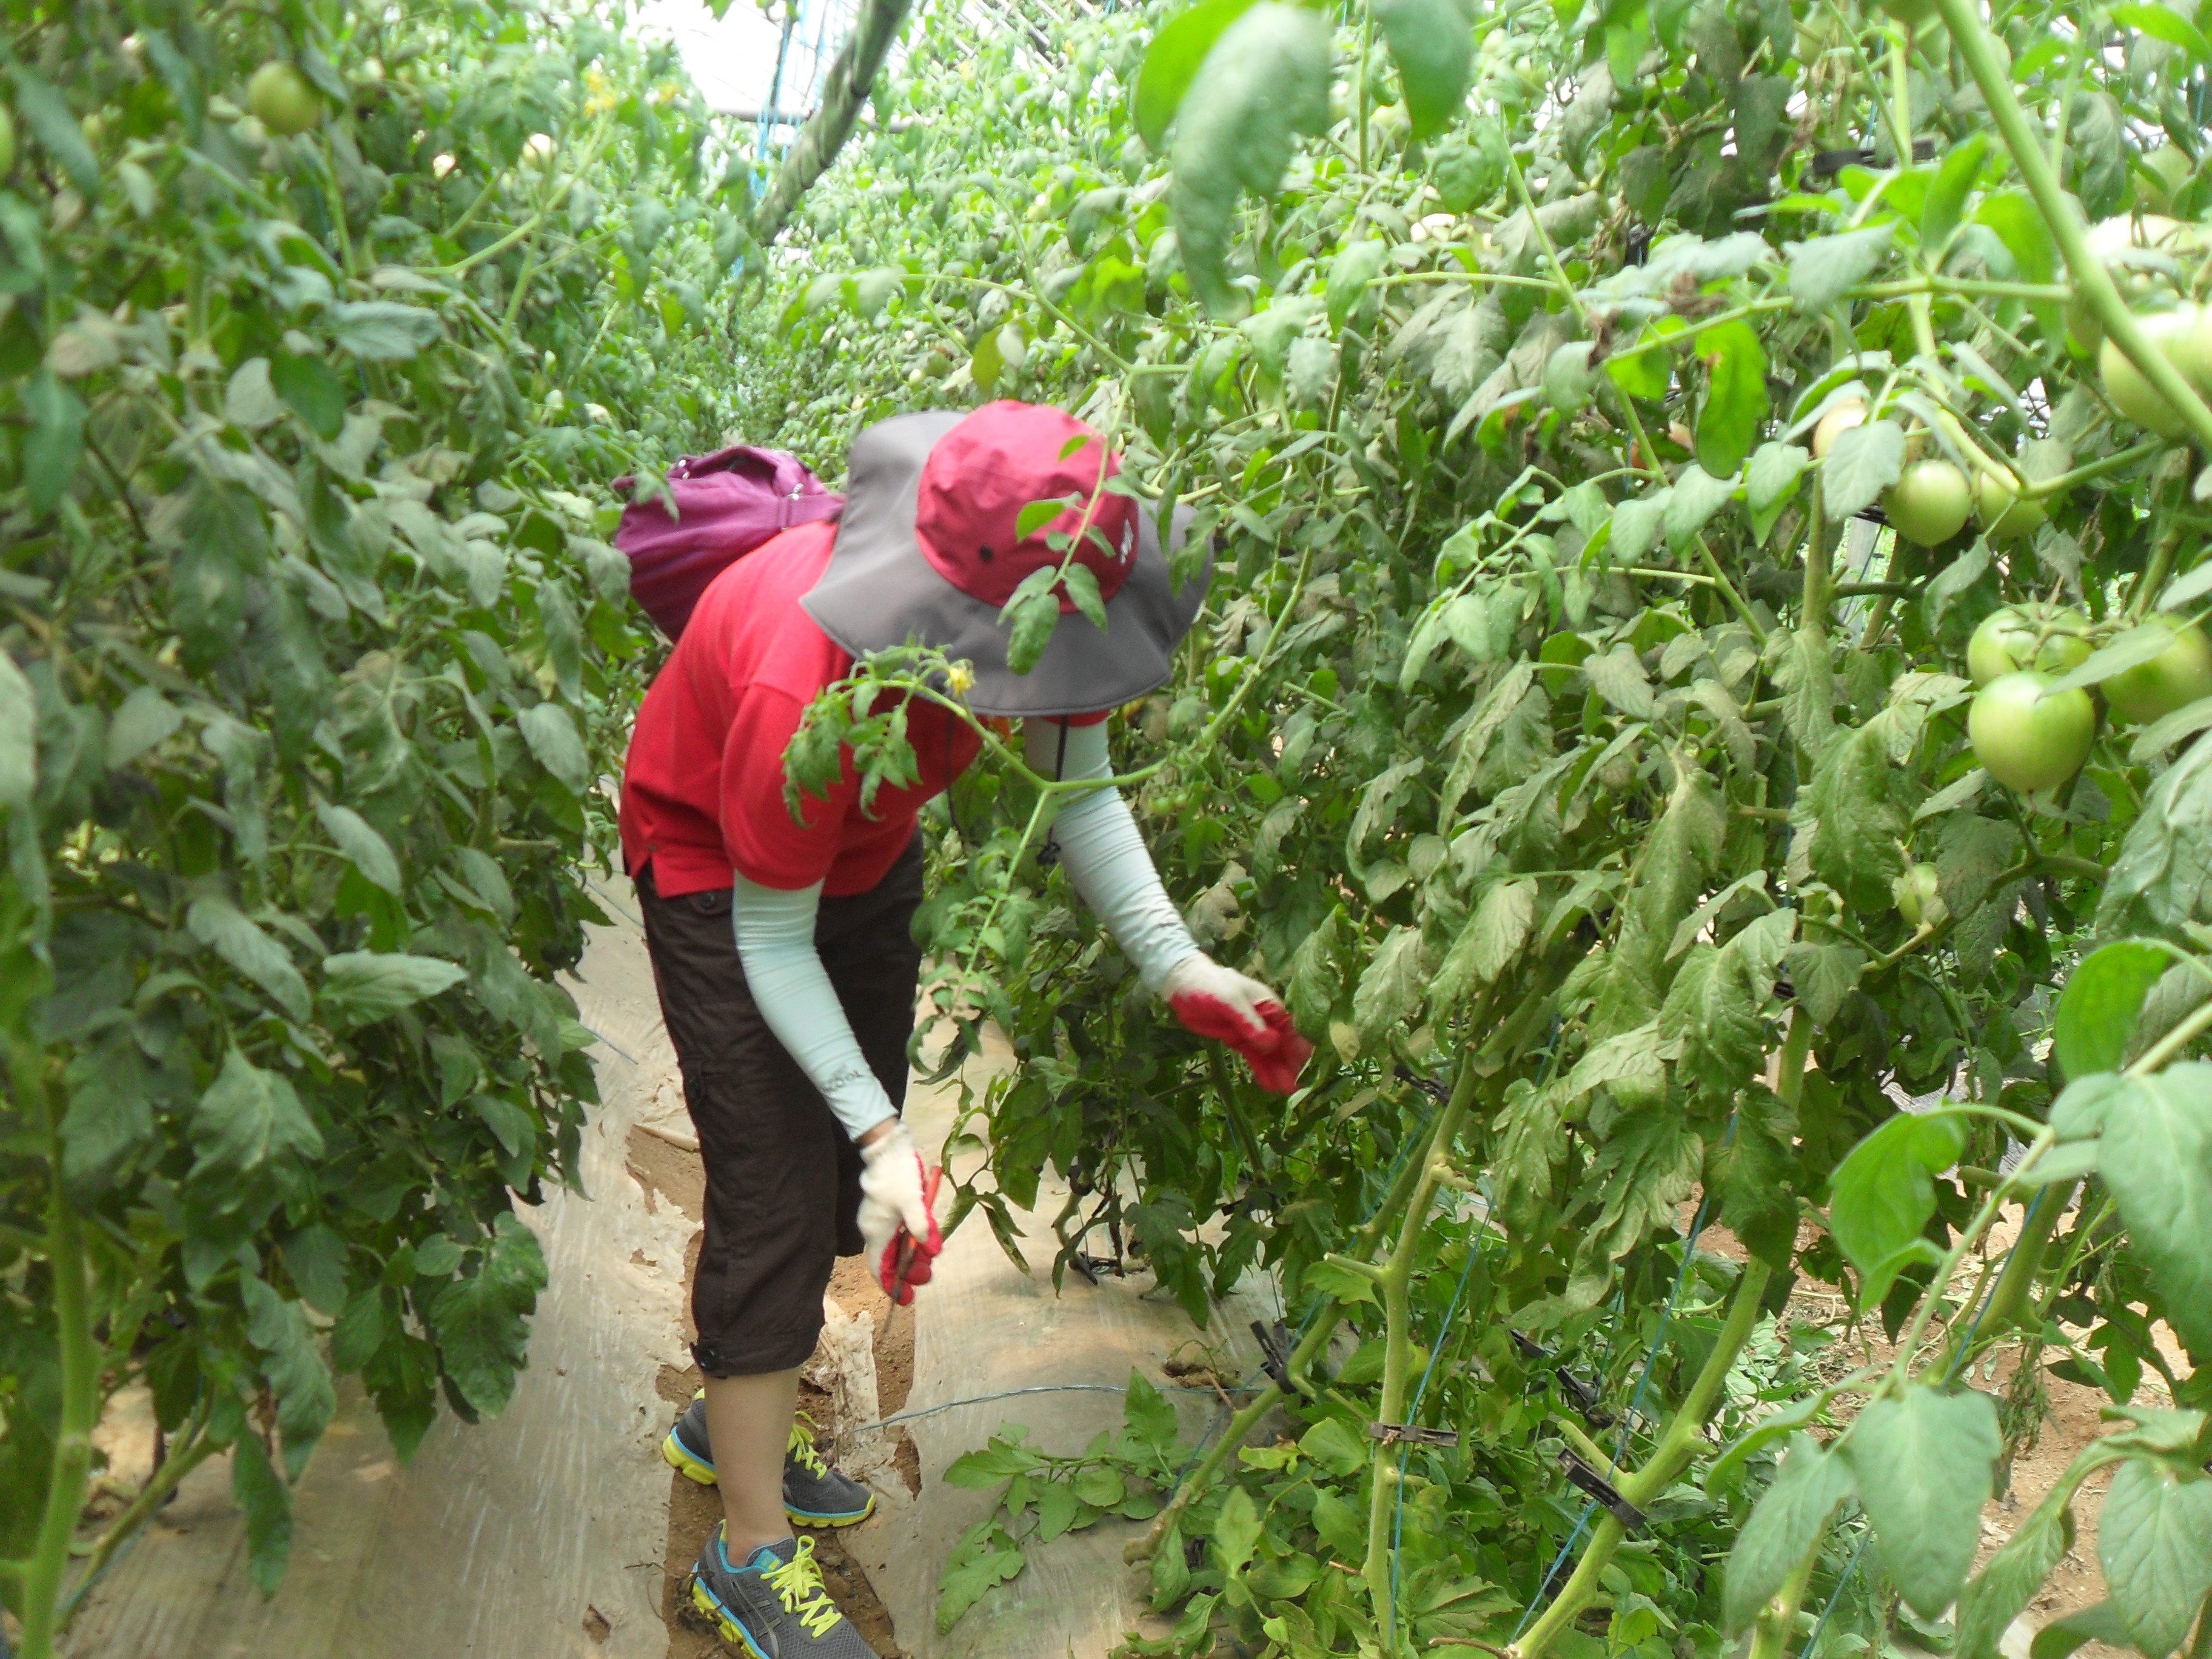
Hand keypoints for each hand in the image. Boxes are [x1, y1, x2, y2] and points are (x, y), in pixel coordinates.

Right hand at [858, 1122, 943, 1304]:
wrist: (887, 1145)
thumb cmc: (897, 1174)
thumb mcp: (912, 1201)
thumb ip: (921, 1226)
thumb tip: (931, 1249)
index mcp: (876, 1231)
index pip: (879, 1269)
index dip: (892, 1285)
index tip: (906, 1298)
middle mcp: (875, 1228)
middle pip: (890, 1259)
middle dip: (910, 1269)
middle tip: (929, 1273)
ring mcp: (880, 1218)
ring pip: (896, 1245)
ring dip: (913, 1253)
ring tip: (932, 1253)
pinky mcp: (887, 1208)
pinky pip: (898, 1231)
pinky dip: (911, 1238)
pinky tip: (926, 1236)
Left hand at [1162, 954, 1312, 1094]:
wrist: (1184, 985)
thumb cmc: (1211, 985)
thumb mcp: (1230, 1000)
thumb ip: (1250, 1022)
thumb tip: (1271, 1044)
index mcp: (1270, 1006)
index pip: (1293, 1029)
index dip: (1302, 1049)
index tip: (1311, 1068)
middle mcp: (1266, 1020)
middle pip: (1285, 1045)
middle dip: (1294, 1065)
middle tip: (1299, 1088)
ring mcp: (1253, 1032)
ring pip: (1271, 1055)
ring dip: (1280, 1072)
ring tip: (1288, 1092)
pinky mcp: (1239, 1040)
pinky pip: (1254, 1058)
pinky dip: (1262, 1070)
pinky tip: (1270, 1087)